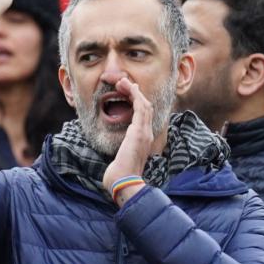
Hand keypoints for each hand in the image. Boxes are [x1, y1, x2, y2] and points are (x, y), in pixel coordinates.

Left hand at [101, 77, 156, 205]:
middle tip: (123, 84)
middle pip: (146, 107)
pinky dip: (135, 95)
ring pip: (144, 104)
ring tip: (123, 81)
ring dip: (134, 91)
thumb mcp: (121, 158)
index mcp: (142, 140)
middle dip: (135, 93)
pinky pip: (141, 107)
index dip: (136, 102)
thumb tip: (117, 156)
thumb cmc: (120, 175)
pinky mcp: (139, 131)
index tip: (126, 94)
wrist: (124, 182)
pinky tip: (128, 87)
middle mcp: (147, 134)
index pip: (143, 116)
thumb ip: (121, 153)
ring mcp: (145, 132)